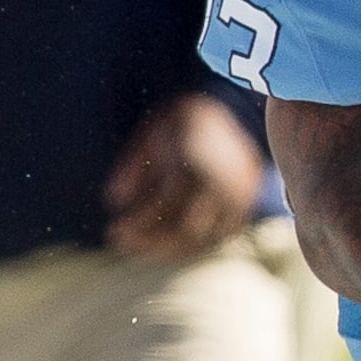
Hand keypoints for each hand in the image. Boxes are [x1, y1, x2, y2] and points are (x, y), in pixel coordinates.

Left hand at [104, 92, 264, 262]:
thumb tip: (113, 201)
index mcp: (196, 163)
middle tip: (125, 244)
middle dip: (153, 243)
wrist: (233, 111)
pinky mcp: (248, 205)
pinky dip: (198, 245)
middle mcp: (223, 183)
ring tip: (147, 248)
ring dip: (172, 249)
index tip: (114, 231)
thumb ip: (132, 166)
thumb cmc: (184, 122)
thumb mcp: (151, 134)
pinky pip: (222, 236)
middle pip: (186, 230)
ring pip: (205, 238)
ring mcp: (240, 197)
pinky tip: (175, 245)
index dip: (137, 223)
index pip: (164, 205)